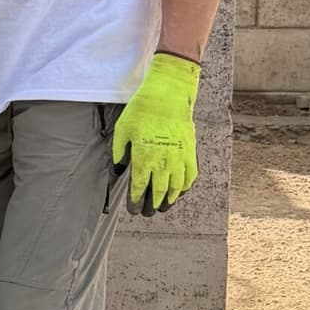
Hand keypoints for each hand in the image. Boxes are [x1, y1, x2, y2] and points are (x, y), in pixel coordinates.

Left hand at [111, 52, 200, 215]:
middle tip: (145, 213)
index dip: (134, 200)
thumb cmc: (141, 111)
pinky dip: (183, 188)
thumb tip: (119, 169)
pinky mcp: (190, 153)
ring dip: (168, 201)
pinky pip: (189, 178)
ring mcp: (179, 159)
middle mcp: (163, 163)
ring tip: (161, 208)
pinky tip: (178, 193)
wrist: (168, 97)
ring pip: (175, 189)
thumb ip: (119, 153)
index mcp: (143, 158)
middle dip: (150, 206)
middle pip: (157, 193)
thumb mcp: (122, 130)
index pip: (138, 187)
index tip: (131, 209)